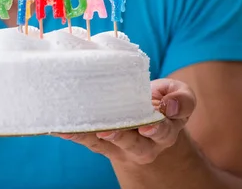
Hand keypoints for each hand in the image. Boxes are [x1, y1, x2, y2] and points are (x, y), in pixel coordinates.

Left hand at [53, 78, 195, 164]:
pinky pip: (87, 139)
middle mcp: (144, 144)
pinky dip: (73, 133)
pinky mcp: (102, 141)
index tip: (147, 125)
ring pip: (106, 144)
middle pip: (133, 145)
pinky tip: (59, 127)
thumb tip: (170, 105)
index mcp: (165, 131)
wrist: (149, 116)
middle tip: (108, 131)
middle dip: (120, 137)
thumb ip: (182, 99)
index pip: (162, 132)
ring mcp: (121, 144)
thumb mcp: (181, 95)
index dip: (156, 129)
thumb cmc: (164, 101)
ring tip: (74, 128)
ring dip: (89, 136)